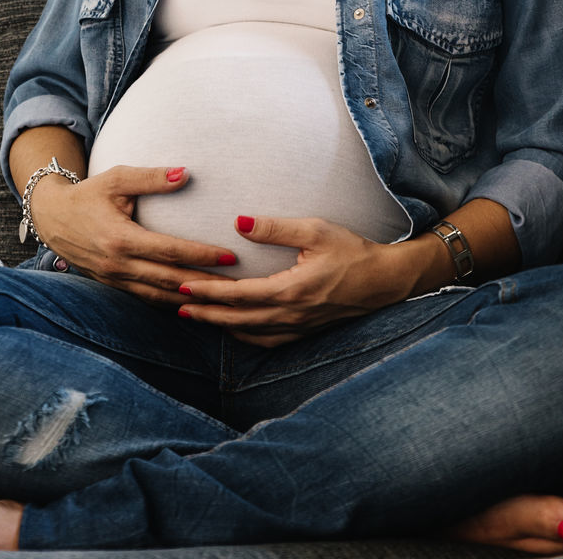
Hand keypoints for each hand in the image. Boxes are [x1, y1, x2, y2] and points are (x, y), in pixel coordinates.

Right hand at [31, 165, 236, 305]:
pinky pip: (146, 299)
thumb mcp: (117, 178)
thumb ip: (151, 178)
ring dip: (192, 300)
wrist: (52, 218)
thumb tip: (186, 174)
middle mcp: (117, 265)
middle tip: (239, 286)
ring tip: (222, 300)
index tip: (229, 256)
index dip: (200, 255)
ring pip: (159, 296)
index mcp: (120, 238)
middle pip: (169, 280)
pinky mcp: (112, 286)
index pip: (169, 251)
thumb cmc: (89, 194)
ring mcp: (114, 279)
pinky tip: (193, 305)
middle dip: (206, 284)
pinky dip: (170, 304)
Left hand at [177, 215, 418, 346]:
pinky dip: (245, 336)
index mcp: (291, 290)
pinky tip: (233, 329)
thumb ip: (276, 228)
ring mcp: (299, 327)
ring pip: (250, 334)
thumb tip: (239, 222)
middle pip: (238, 320)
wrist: (385, 281)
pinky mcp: (305, 331)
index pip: (239, 294)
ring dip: (221, 326)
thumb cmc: (351, 250)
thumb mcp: (315, 230)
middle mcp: (292, 314)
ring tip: (197, 316)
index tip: (184, 285)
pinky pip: (267, 341)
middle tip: (177, 305)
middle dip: (206, 312)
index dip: (209, 291)